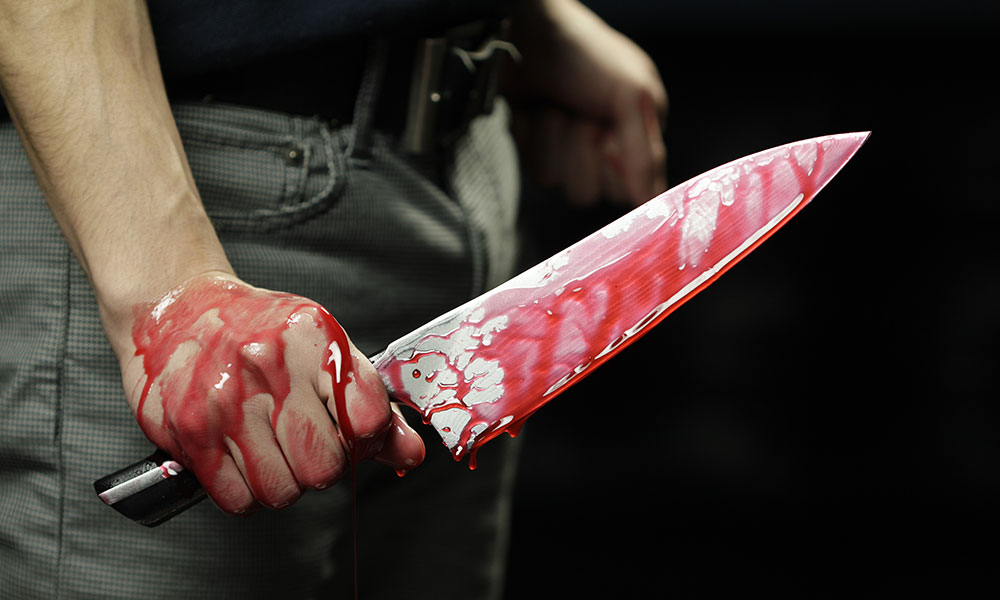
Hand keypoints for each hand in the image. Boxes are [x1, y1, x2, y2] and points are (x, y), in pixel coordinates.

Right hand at [119, 272, 424, 514]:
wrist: (181, 310)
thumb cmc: (262, 332)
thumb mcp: (326, 350)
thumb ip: (373, 404)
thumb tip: (412, 454)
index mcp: (314, 340)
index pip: (367, 421)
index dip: (367, 440)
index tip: (354, 432)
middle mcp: (268, 368)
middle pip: (324, 469)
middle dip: (323, 466)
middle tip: (307, 442)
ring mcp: (225, 402)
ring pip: (281, 492)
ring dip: (284, 481)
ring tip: (272, 447)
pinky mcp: (189, 433)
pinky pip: (239, 501)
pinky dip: (247, 492)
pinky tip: (244, 458)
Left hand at [506, 0, 667, 206]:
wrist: (530, 34)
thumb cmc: (588, 55)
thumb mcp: (631, 96)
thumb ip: (645, 154)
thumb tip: (649, 202)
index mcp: (637, 135)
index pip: (630, 190)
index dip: (615, 167)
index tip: (608, 138)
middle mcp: (604, 149)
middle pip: (590, 193)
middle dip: (580, 150)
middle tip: (581, 113)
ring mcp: (567, 152)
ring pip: (559, 183)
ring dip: (554, 140)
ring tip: (555, 106)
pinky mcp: (536, 150)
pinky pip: (534, 171)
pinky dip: (532, 137)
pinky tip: (534, 110)